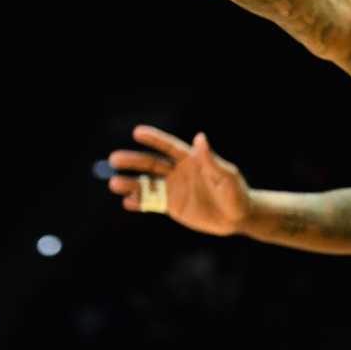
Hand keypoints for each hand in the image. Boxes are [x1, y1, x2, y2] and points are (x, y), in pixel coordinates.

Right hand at [107, 126, 253, 235]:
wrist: (236, 217)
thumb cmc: (235, 193)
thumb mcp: (226, 175)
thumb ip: (211, 160)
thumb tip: (200, 137)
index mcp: (190, 159)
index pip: (168, 147)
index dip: (154, 139)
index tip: (137, 132)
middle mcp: (178, 171)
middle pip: (151, 164)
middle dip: (132, 161)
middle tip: (114, 159)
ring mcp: (173, 189)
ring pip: (147, 184)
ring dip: (130, 183)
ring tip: (114, 183)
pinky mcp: (172, 206)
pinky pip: (152, 203)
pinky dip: (139, 203)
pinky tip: (127, 202)